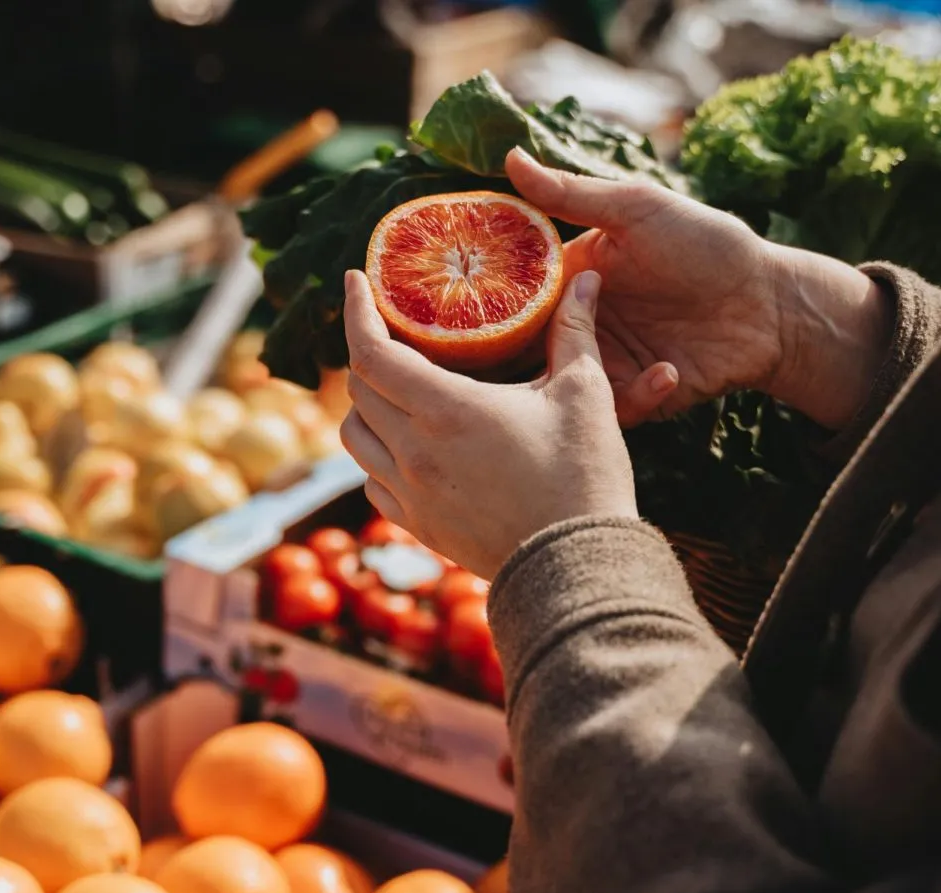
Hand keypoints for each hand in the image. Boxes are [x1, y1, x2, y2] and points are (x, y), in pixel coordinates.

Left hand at [339, 269, 635, 580]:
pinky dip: (377, 455)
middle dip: (367, 351)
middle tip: (392, 333)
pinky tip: (407, 447)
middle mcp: (413, 451)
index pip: (371, 350)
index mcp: (446, 410)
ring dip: (365, 406)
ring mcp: (410, 494)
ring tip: (395, 390)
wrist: (576, 566)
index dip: (355, 311)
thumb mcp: (584, 395)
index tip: (354, 282)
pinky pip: (372, 481)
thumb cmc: (583, 478)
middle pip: (358, 389)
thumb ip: (574, 331)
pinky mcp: (417, 526)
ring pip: (355, 437)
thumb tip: (586, 278)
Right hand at [507, 149, 892, 430]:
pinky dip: (637, 396)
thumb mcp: (638, 210)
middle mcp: (581, 323)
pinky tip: (670, 370)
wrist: (771, 304)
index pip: (514, 295)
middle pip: (528, 350)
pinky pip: (613, 409)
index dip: (489, 303)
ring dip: (579, 380)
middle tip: (530, 358)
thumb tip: (509, 157)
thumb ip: (571, 194)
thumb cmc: (708, 245)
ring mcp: (606, 363)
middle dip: (522, 359)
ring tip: (602, 367)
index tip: (470, 311)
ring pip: (563, 386)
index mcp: (572, 278)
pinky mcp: (634, 397)